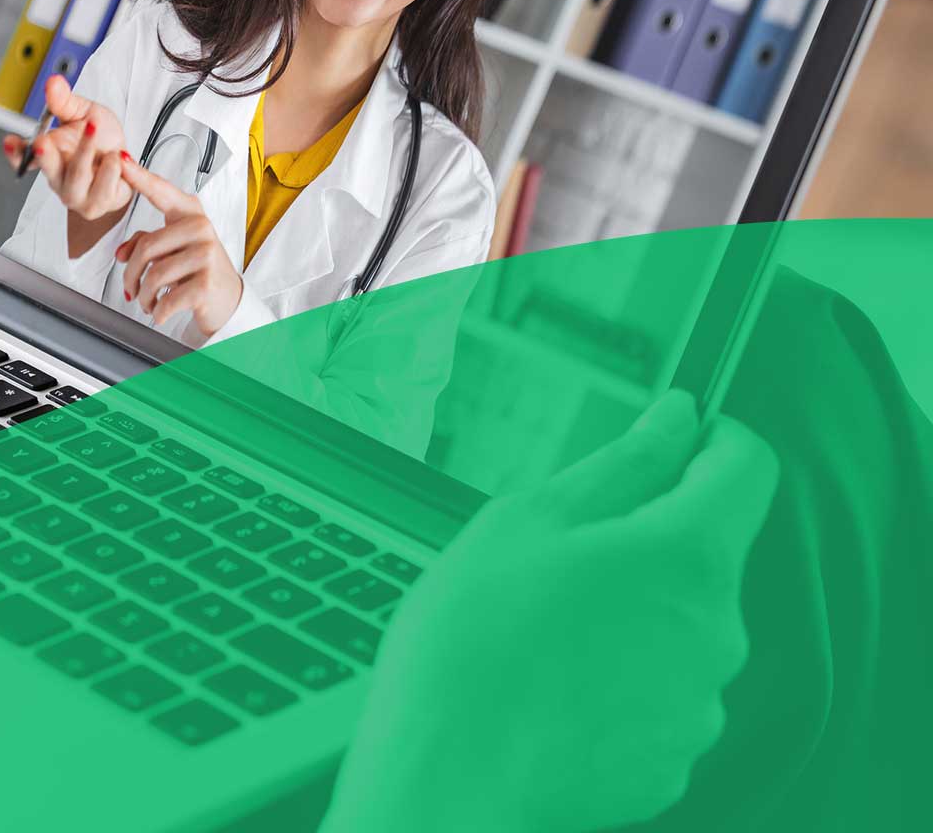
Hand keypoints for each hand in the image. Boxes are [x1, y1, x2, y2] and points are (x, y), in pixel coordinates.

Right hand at [0, 75, 131, 222]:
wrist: (126, 163)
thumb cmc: (102, 140)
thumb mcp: (85, 113)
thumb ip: (66, 101)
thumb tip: (53, 83)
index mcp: (49, 156)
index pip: (24, 158)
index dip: (14, 152)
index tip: (10, 141)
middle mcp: (58, 178)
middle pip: (47, 170)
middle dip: (44, 156)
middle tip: (42, 142)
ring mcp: (76, 194)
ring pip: (76, 177)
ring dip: (85, 152)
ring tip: (95, 129)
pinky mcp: (97, 203)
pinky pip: (103, 188)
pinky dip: (111, 169)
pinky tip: (115, 157)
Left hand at [111, 155, 243, 337]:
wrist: (228, 301)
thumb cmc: (197, 270)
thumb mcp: (173, 251)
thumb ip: (145, 244)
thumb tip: (121, 254)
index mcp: (190, 214)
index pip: (161, 192)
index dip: (139, 176)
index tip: (121, 161)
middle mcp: (200, 229)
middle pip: (146, 247)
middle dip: (131, 275)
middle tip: (131, 289)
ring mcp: (206, 255)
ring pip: (154, 275)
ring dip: (143, 296)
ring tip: (146, 302)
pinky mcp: (207, 283)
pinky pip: (167, 298)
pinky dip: (157, 311)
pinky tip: (160, 312)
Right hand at [323, 391, 778, 832]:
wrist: (449, 779)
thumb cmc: (472, 647)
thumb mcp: (527, 520)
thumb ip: (620, 462)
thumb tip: (676, 418)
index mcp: (686, 557)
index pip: (748, 467)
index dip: (712, 439)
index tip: (673, 440)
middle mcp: (716, 632)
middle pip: (704, 552)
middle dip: (641, 538)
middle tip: (551, 553)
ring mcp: (699, 705)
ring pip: (678, 626)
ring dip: (628, 613)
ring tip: (539, 630)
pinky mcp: (673, 759)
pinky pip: (659, 694)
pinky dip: (617, 679)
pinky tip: (550, 683)